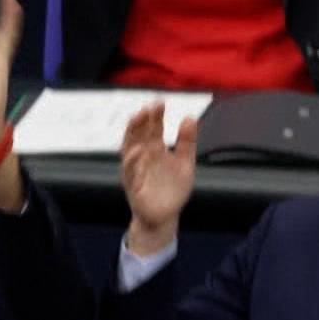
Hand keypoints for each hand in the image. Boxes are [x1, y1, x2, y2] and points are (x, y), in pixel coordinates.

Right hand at [120, 104, 197, 255]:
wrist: (165, 217)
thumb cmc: (172, 190)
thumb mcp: (185, 163)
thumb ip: (187, 142)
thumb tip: (189, 117)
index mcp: (154, 150)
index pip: (152, 128)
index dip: (155, 115)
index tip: (159, 102)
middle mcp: (142, 157)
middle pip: (139, 134)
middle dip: (143, 120)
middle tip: (149, 106)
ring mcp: (136, 170)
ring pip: (129, 148)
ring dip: (132, 133)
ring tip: (138, 118)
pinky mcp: (133, 186)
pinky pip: (131, 172)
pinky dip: (133, 162)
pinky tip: (139, 151)